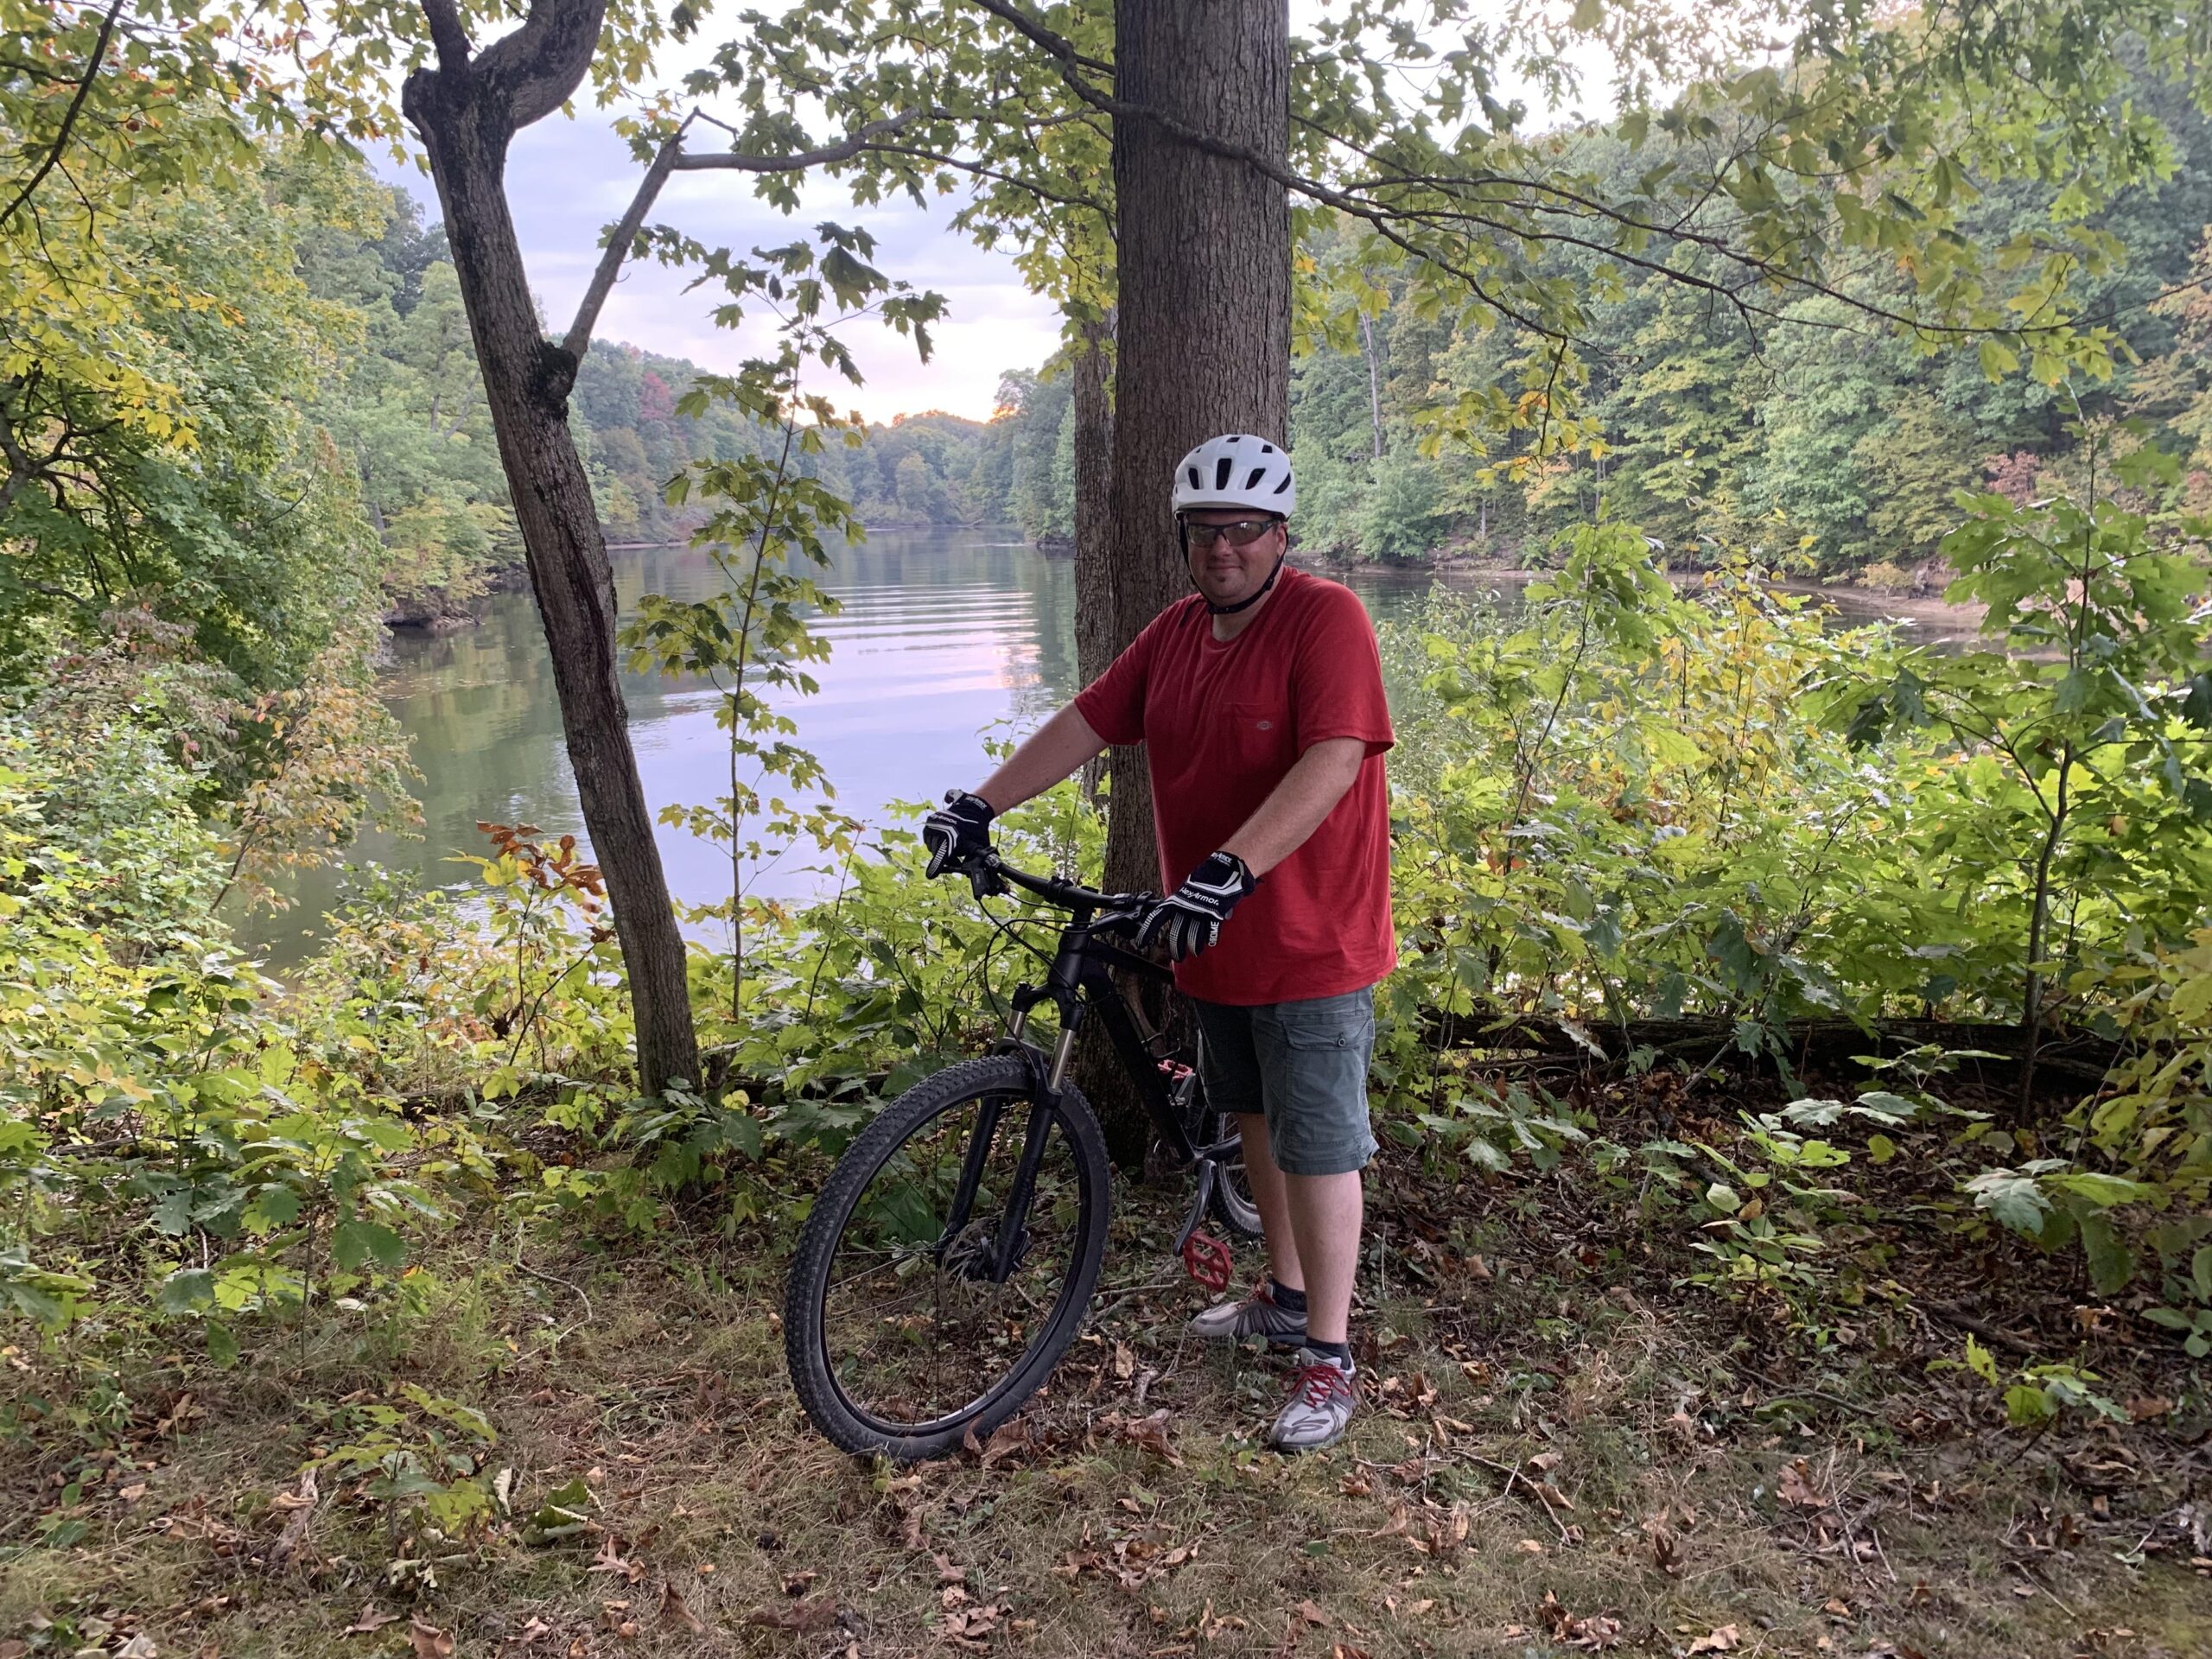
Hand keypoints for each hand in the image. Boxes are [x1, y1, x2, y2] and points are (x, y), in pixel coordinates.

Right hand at [921, 788, 995, 877]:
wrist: (974, 808)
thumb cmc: (977, 829)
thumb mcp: (977, 846)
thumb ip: (970, 857)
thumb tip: (967, 870)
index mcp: (952, 839)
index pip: (941, 857)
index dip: (936, 867)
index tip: (930, 875)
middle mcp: (940, 831)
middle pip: (937, 853)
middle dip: (946, 858)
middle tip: (956, 858)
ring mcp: (934, 826)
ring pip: (932, 846)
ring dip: (939, 849)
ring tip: (951, 846)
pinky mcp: (931, 822)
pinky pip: (928, 837)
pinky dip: (934, 840)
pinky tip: (944, 839)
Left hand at [1135, 851, 1256, 962]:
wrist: (1222, 868)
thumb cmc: (1203, 879)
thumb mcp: (1185, 890)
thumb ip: (1182, 904)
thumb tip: (1176, 915)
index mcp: (1175, 901)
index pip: (1156, 918)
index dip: (1147, 932)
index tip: (1141, 943)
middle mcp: (1185, 908)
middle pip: (1176, 934)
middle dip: (1176, 949)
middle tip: (1177, 958)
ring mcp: (1200, 912)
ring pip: (1193, 937)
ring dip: (1193, 947)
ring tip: (1194, 952)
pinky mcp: (1215, 915)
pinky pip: (1211, 932)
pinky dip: (1211, 939)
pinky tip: (1210, 942)